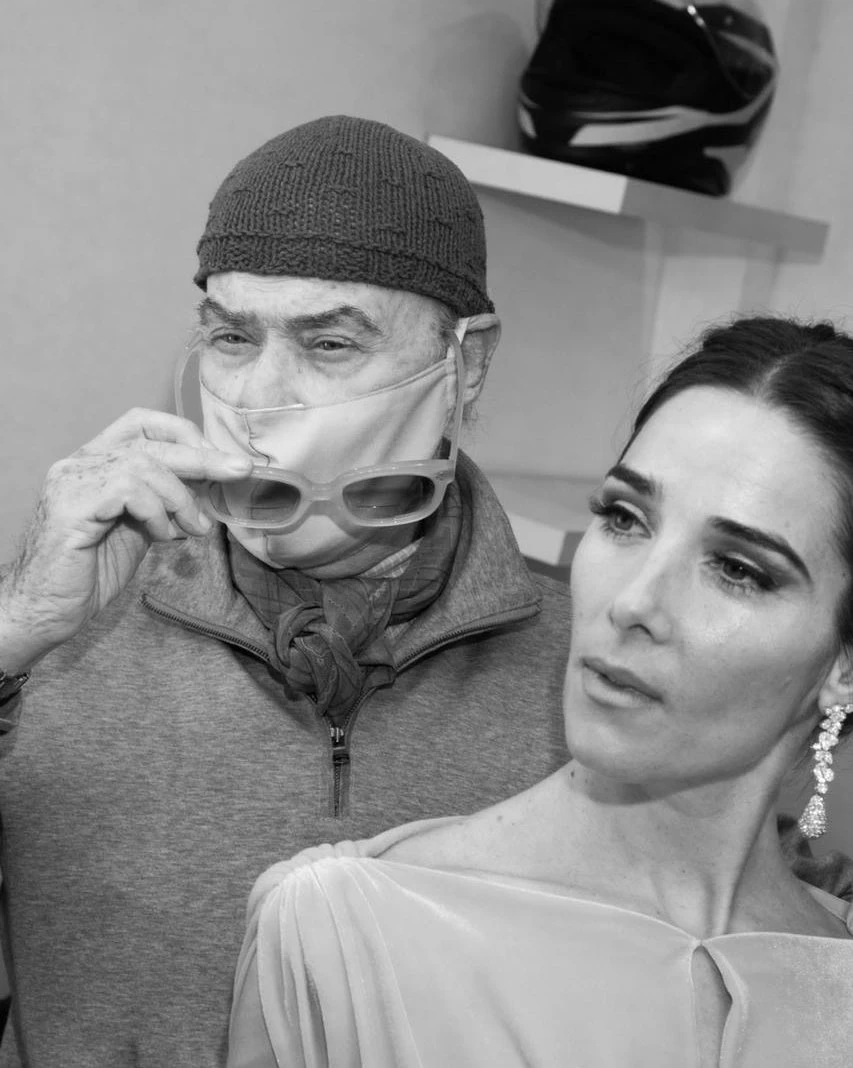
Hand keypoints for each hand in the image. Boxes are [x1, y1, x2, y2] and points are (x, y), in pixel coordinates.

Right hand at [0, 408, 251, 669]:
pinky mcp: (70, 505)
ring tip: (194, 529)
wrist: (46, 611)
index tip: (218, 458)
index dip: (184, 433)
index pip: (141, 422)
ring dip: (181, 498)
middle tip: (238, 471)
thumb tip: (208, 487)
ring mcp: (71, 481)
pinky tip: (161, 537)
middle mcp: (79, 462)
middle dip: (203, 456)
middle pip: (150, 440)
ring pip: (145, 464)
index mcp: (95, 462)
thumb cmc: (90, 573)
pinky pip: (129, 489)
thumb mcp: (140, 528)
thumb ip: (164, 502)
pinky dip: (157, 511)